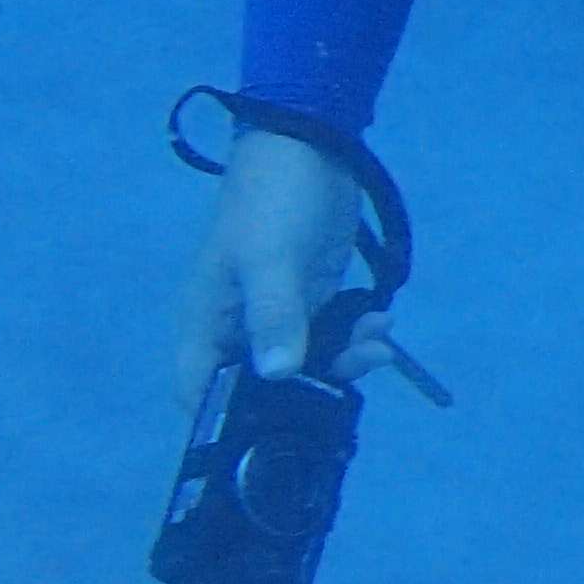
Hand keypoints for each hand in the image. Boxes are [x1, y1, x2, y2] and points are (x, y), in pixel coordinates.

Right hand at [170, 129, 391, 409]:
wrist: (310, 145)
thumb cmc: (274, 201)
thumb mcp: (271, 259)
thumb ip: (274, 317)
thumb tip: (277, 375)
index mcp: (205, 322)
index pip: (199, 391)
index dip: (224, 422)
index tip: (271, 437)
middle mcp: (235, 326)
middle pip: (262, 387)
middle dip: (309, 390)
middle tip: (355, 370)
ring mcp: (276, 313)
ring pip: (306, 364)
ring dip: (345, 360)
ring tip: (380, 341)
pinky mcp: (311, 297)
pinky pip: (331, 335)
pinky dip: (356, 336)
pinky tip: (383, 322)